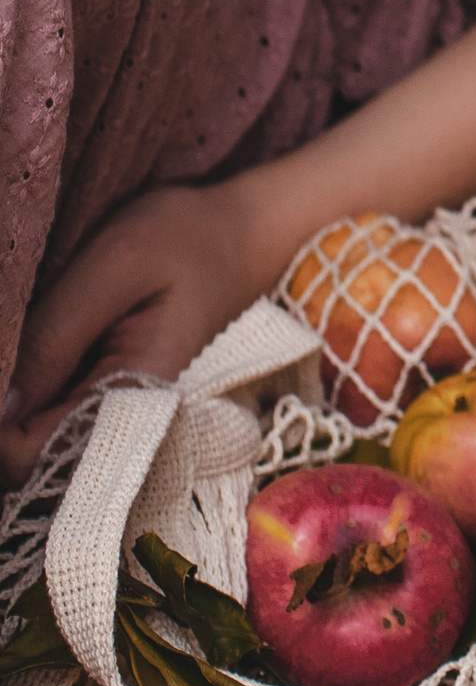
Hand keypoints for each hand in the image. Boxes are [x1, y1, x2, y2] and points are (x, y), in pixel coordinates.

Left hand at [1, 177, 282, 482]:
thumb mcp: (118, 263)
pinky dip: (27, 378)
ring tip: (16, 335)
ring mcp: (113, 402)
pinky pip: (52, 402)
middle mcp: (123, 415)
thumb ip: (58, 332)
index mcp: (134, 395)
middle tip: (7, 340)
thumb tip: (1, 405)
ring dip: (13, 393)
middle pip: (32, 451)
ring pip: (36, 429)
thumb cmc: (187, 237)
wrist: (242, 231)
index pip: (39, 454)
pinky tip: (27, 342)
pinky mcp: (106, 383)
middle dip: (3, 411)